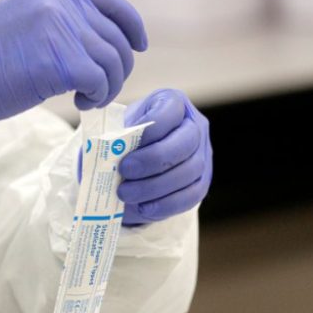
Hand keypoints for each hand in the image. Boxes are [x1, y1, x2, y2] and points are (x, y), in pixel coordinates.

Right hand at [0, 0, 146, 127]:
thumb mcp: (26, 21)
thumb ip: (61, 23)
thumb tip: (99, 45)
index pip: (111, 2)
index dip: (132, 26)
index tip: (139, 46)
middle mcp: (60, 4)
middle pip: (116, 38)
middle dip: (118, 69)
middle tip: (100, 90)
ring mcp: (60, 29)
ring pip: (112, 62)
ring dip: (107, 87)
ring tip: (87, 98)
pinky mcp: (59, 61)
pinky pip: (100, 81)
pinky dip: (96, 97)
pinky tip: (79, 102)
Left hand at [118, 89, 212, 224]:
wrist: (135, 162)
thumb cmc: (125, 140)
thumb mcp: (118, 129)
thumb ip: (116, 134)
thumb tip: (110, 148)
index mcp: (174, 103)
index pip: (170, 112)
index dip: (150, 128)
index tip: (125, 142)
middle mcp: (195, 127)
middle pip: (185, 143)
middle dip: (153, 159)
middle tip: (124, 170)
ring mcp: (203, 156)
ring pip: (189, 172)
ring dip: (155, 186)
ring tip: (125, 193)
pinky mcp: (202, 183)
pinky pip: (191, 196)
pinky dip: (166, 204)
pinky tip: (143, 208)